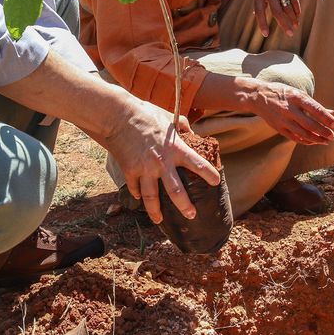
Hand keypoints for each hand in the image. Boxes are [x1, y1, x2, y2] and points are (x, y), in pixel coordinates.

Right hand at [102, 100, 219, 224]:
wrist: (118, 116)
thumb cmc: (145, 114)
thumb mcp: (168, 117)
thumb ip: (183, 126)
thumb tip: (192, 132)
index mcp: (175, 148)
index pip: (198, 164)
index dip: (209, 174)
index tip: (216, 182)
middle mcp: (162, 163)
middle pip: (176, 192)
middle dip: (185, 206)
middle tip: (191, 215)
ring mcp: (145, 169)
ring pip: (152, 198)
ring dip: (155, 212)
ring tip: (159, 220)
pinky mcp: (130, 171)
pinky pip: (135, 188)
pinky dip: (138, 195)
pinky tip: (140, 198)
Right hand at [248, 80, 333, 145]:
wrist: (258, 96)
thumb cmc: (283, 93)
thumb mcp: (298, 94)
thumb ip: (313, 104)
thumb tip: (331, 113)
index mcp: (296, 97)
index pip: (315, 109)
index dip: (326, 118)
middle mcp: (289, 109)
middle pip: (309, 123)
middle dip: (323, 132)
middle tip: (332, 136)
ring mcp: (283, 119)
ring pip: (302, 133)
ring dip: (316, 139)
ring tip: (325, 141)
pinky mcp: (278, 127)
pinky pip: (294, 137)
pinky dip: (305, 140)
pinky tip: (313, 142)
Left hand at [253, 0, 299, 36]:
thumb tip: (255, 15)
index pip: (259, 11)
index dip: (262, 23)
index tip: (266, 34)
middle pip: (276, 11)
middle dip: (283, 24)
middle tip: (289, 34)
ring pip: (287, 6)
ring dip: (292, 18)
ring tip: (295, 26)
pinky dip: (297, 9)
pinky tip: (298, 15)